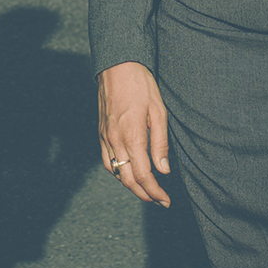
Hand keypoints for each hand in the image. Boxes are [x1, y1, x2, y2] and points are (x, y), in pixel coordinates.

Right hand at [98, 62, 170, 206]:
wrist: (117, 67)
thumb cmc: (141, 86)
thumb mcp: (159, 112)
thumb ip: (160, 143)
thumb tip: (163, 170)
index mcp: (133, 137)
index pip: (144, 175)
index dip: (155, 192)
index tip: (166, 199)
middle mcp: (116, 140)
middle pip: (128, 179)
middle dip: (144, 194)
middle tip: (159, 200)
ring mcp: (106, 137)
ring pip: (116, 172)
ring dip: (130, 185)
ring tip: (145, 190)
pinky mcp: (101, 132)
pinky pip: (107, 160)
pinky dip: (117, 172)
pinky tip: (127, 171)